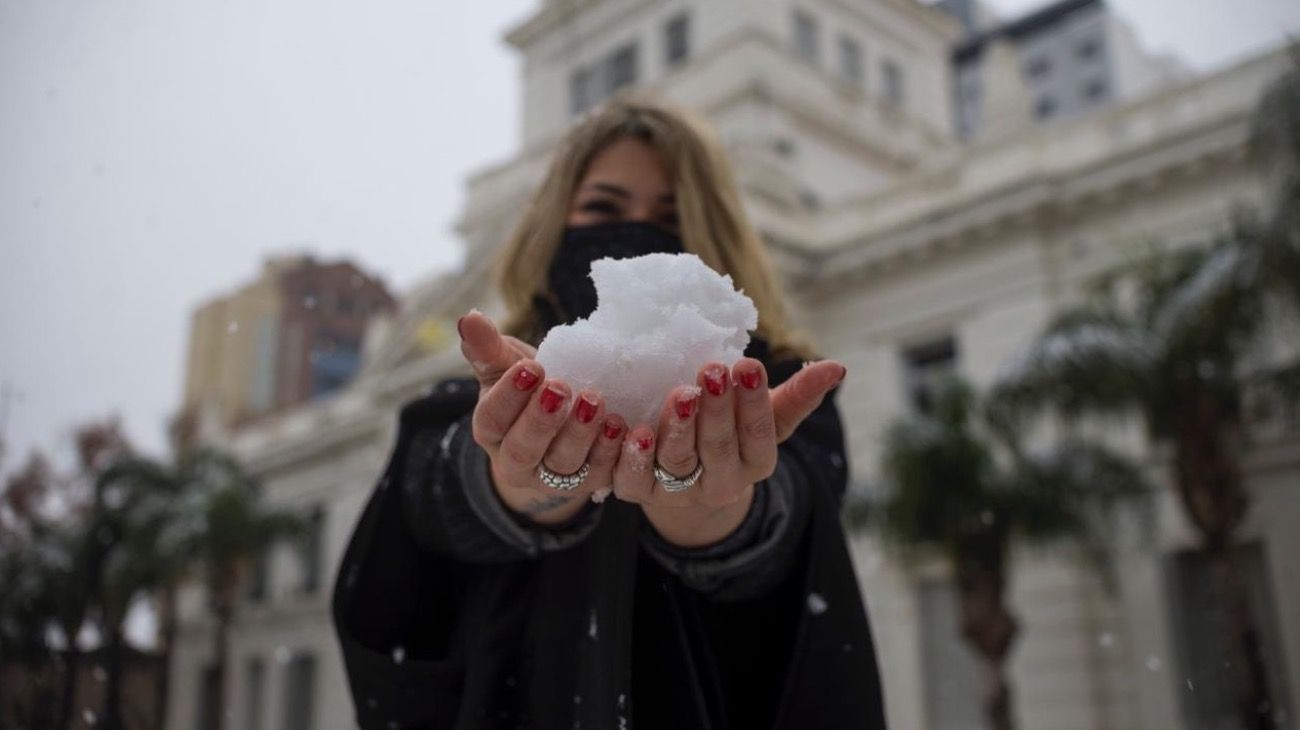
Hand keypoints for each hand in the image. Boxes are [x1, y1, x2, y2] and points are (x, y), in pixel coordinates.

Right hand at [459, 310, 627, 523]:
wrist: (563, 418)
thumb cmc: (531, 387)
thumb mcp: (509, 367)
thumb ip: (489, 348)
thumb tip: (470, 317)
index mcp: (491, 433)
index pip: (492, 420)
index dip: (509, 396)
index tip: (530, 367)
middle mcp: (517, 463)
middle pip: (523, 450)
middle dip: (541, 420)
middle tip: (560, 386)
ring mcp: (553, 478)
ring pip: (563, 464)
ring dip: (580, 434)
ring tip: (594, 401)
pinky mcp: (590, 482)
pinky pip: (600, 473)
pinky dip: (612, 451)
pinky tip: (620, 425)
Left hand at [610, 357, 845, 547]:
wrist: (688, 483)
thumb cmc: (733, 435)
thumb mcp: (767, 417)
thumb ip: (798, 394)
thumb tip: (837, 367)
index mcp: (755, 463)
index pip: (760, 436)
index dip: (754, 403)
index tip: (748, 364)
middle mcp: (720, 483)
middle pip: (719, 449)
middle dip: (717, 410)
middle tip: (712, 370)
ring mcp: (678, 492)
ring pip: (678, 463)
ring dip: (678, 429)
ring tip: (680, 395)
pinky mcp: (639, 493)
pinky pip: (631, 481)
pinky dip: (629, 457)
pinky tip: (630, 430)